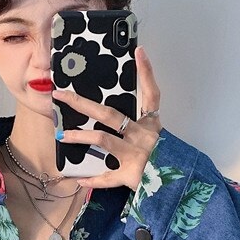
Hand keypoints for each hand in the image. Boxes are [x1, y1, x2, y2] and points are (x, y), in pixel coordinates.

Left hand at [53, 45, 161, 191]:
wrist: (178, 188)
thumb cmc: (167, 163)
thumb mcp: (158, 141)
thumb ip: (141, 130)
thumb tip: (117, 122)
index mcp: (152, 125)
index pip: (151, 94)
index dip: (146, 73)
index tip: (138, 51)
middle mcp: (143, 136)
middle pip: (110, 114)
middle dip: (83, 104)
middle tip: (61, 95)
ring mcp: (136, 155)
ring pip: (103, 140)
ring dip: (80, 137)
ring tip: (63, 135)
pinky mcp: (130, 176)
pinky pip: (107, 178)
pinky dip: (93, 180)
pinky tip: (78, 180)